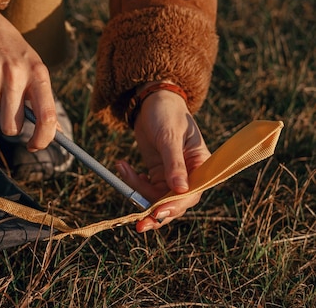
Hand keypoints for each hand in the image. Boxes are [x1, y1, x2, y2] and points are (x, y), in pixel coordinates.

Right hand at [0, 0, 57, 150]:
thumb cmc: (6, 46)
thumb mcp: (30, 64)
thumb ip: (40, 95)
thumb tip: (54, 130)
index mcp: (38, 72)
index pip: (48, 116)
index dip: (43, 139)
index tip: (34, 145)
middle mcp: (16, 74)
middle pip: (11, 126)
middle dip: (5, 123)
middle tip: (3, 106)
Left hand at [116, 84, 210, 232]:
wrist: (152, 101)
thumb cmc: (167, 113)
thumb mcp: (170, 136)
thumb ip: (174, 163)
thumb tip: (181, 190)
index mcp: (202, 166)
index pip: (193, 194)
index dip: (176, 206)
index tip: (158, 212)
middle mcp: (190, 175)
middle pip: (175, 204)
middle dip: (156, 213)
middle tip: (138, 223)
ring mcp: (172, 177)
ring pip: (156, 199)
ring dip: (137, 192)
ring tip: (122, 168)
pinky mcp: (156, 175)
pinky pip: (145, 189)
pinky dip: (132, 182)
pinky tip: (124, 166)